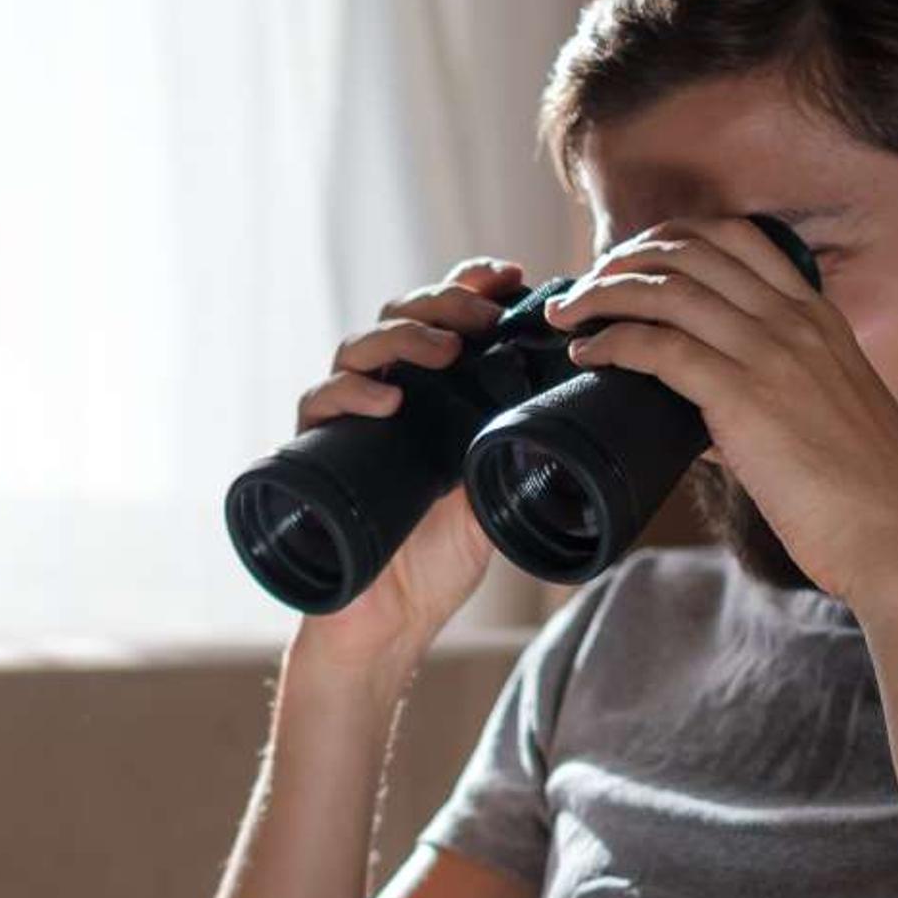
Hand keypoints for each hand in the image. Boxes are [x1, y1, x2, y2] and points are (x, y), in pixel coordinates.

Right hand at [289, 254, 529, 666]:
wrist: (387, 622)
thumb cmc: (437, 561)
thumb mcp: (497, 499)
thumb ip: (522, 458)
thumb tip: (584, 423)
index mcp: (431, 395)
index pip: (444, 316)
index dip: (471, 284)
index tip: (511, 276)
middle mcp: (385, 396)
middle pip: (401, 315)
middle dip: (445, 302)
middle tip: (487, 315)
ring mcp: (347, 421)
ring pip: (359, 346)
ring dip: (404, 337)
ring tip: (446, 352)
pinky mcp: (314, 452)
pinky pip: (318, 403)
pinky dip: (350, 393)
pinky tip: (388, 399)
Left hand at [543, 218, 897, 608]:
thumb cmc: (864, 495)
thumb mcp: (821, 419)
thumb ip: (761, 404)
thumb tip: (698, 427)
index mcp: (817, 316)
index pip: (737, 238)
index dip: (671, 238)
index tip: (630, 262)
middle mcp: (795, 320)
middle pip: (691, 249)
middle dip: (624, 258)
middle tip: (584, 289)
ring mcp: (772, 353)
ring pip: (667, 288)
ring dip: (603, 295)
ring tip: (568, 318)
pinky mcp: (745, 397)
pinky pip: (659, 346)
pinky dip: (612, 342)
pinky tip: (587, 355)